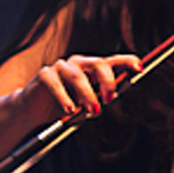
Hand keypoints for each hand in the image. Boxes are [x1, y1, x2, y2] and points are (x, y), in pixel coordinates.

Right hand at [20, 54, 141, 120]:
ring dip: (87, 95)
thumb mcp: (86, 105)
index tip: (140, 68)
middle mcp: (78, 63)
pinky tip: (69, 110)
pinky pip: (56, 84)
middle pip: (98, 64)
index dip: (127, 62)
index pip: (113, 61)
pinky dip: (64, 97)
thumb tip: (112, 98)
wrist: (33, 111)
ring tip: (91, 111)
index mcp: (92, 68)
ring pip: (78, 76)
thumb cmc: (65, 106)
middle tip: (109, 100)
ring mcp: (61, 67)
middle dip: (107, 82)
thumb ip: (100, 99)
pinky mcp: (45, 74)